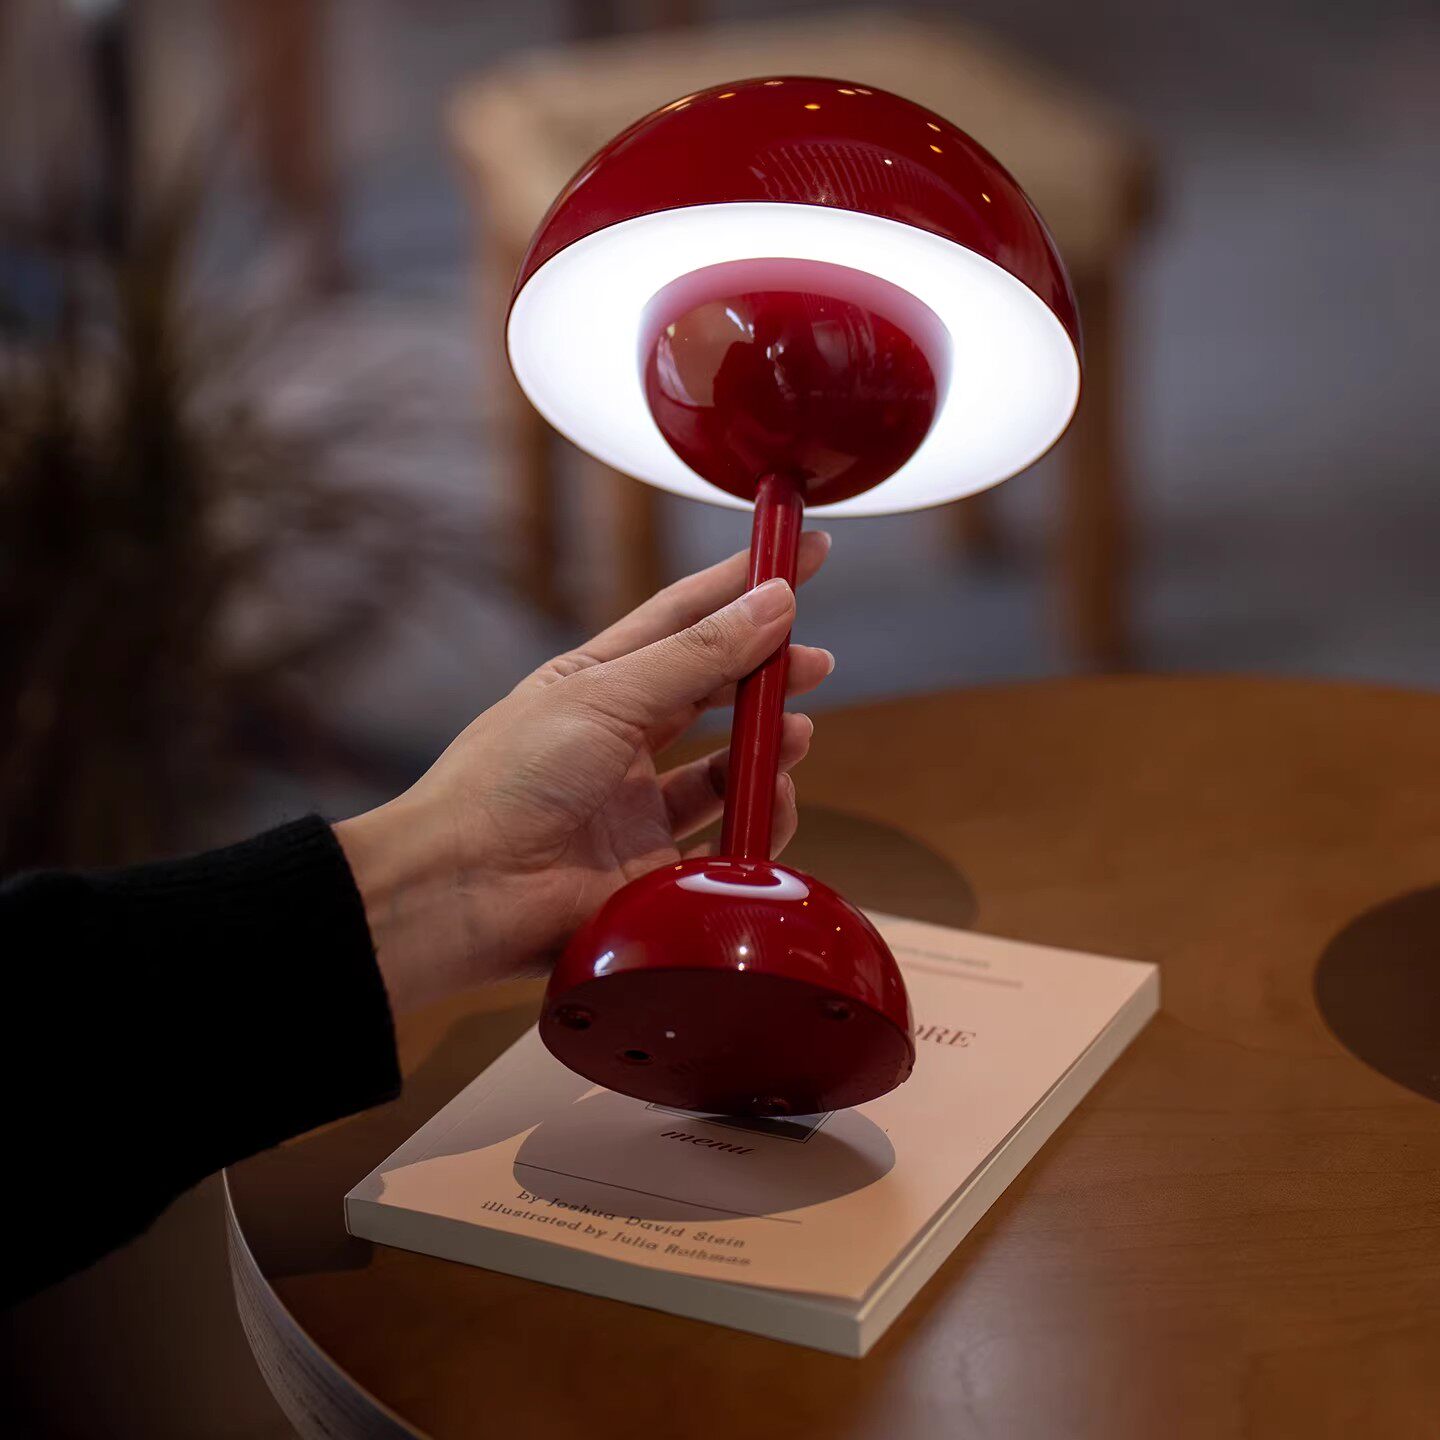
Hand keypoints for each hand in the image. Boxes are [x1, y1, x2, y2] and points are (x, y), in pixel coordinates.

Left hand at [335, 533, 834, 1011]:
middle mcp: (618, 741)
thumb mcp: (606, 696)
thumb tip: (774, 601)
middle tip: (818, 660)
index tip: (805, 552)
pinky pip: (726, 840)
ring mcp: (636, 806)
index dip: (743, 584)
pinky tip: (772, 797)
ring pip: (725, 768)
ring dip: (767, 746)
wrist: (460, 891)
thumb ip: (698, 654)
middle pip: (712, 692)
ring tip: (794, 732)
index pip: (683, 618)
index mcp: (596, 683)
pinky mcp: (654, 869)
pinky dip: (759, 818)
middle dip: (767, 673)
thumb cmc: (508, 778)